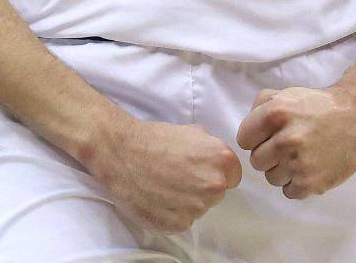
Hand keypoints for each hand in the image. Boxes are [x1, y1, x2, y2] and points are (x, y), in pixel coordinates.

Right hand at [89, 118, 242, 233]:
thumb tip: (217, 163)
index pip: (233, 176)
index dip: (216, 171)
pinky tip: (158, 197)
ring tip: (165, 184)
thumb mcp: (192, 132)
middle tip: (179, 175)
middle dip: (202, 186)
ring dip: (187, 200)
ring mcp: (197, 207)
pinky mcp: (178, 224)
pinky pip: (182, 220)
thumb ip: (211, 150)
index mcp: (221, 159)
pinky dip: (172, 212)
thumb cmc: (155, 139)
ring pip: (199, 207)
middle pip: (217, 193)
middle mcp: (213, 185)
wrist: (123, 153)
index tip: (200, 169)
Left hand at [236, 85, 355, 198]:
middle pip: (256, 160)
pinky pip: (288, 192)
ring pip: (270, 178)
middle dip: (268, 153)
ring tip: (299, 156)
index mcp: (276, 114)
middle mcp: (285, 140)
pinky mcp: (311, 184)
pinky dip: (296, 183)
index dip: (255, 137)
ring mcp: (298, 164)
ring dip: (281, 170)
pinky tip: (308, 168)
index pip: (243, 139)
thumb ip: (260, 106)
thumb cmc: (318, 105)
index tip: (268, 134)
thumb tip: (248, 131)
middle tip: (286, 145)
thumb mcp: (286, 93)